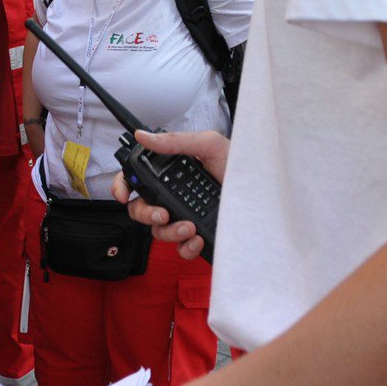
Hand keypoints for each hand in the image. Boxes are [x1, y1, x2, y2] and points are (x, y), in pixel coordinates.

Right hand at [111, 129, 228, 260]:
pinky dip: (186, 247)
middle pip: (140, 209)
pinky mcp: (198, 236)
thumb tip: (143, 136)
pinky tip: (198, 236)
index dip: (121, 186)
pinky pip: (180, 249)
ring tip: (189, 226)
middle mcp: (173, 196)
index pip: (136, 180)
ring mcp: (184, 217)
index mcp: (170, 173)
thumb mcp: (208, 145)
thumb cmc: (239, 164)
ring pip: (158, 232)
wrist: (264, 192)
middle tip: (163, 214)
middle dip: (146, 214)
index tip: (123, 195)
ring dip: (169, 231)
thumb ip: (174, 141)